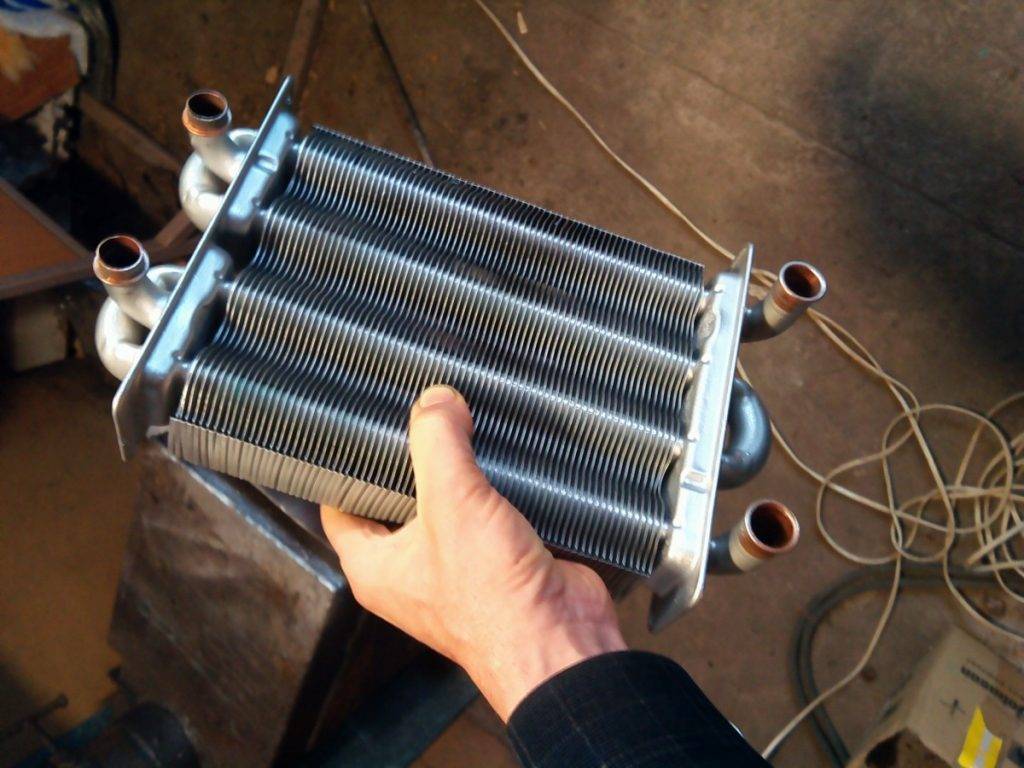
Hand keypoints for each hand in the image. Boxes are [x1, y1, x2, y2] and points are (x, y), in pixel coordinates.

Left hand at [321, 385, 625, 720]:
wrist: (561, 642)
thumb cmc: (493, 601)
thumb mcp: (452, 503)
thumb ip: (437, 442)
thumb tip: (435, 400)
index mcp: (376, 566)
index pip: (341, 503)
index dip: (348, 462)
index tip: (361, 423)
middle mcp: (411, 567)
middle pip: (397, 494)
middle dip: (411, 455)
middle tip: (421, 410)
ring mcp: (457, 562)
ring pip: (448, 499)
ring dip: (459, 466)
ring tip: (464, 419)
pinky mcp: (499, 556)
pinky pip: (489, 508)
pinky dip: (497, 483)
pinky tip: (505, 452)